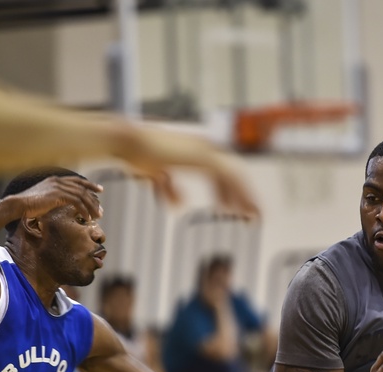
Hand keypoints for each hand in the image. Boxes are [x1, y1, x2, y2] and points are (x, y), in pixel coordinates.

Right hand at [12, 175, 102, 225]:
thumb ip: (55, 197)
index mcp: (55, 179)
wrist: (18, 204)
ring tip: (97, 217)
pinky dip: (84, 210)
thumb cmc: (28, 205)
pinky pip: (76, 202)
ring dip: (91, 207)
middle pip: (82, 188)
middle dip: (93, 199)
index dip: (89, 185)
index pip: (77, 180)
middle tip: (100, 210)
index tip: (99, 190)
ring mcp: (58, 187)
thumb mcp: (44, 198)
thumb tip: (62, 203)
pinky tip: (86, 218)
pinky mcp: (58, 195)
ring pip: (81, 195)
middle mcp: (58, 181)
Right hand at [118, 126, 258, 218]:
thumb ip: (170, 189)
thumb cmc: (136, 156)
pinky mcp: (202, 157)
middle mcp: (203, 147)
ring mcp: (204, 150)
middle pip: (233, 174)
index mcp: (195, 149)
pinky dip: (237, 194)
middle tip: (254, 216)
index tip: (233, 210)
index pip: (221, 171)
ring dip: (245, 198)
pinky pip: (227, 177)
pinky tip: (237, 211)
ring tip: (252, 217)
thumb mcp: (155, 176)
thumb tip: (182, 206)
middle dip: (245, 196)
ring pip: (234, 176)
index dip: (229, 191)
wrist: (128, 143)